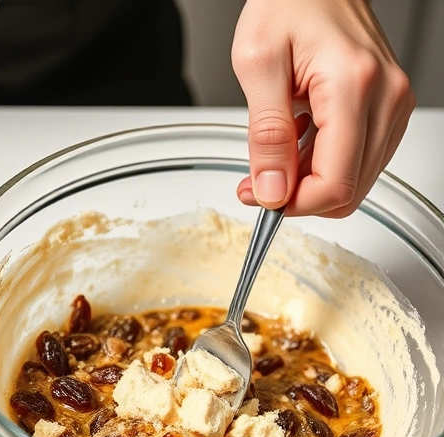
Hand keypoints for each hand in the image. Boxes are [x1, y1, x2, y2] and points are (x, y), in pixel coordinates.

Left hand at [231, 0, 414, 217]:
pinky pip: (361, 157)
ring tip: (274, 153)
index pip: (336, 182)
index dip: (294, 204)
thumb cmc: (286, 4)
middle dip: (299, 196)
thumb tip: (271, 190)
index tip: (259, 197)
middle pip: (350, 189)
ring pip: (357, 179)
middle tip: (257, 182)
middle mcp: (386, 97)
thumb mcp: (257, 65)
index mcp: (354, 86)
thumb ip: (265, 134)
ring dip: (310, 180)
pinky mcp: (389, 105)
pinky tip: (298, 140)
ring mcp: (393, 102)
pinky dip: (325, 162)